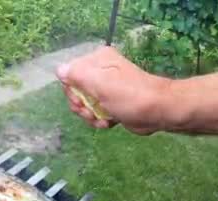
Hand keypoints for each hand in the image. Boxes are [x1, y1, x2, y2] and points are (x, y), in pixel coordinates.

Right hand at [56, 46, 171, 134]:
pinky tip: (108, 122)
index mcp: (97, 60)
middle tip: (92, 112)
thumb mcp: (99, 83)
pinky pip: (95, 111)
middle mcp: (100, 70)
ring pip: (84, 104)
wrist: (158, 111)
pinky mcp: (111, 102)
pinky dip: (99, 119)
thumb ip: (76, 74)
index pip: (69, 74)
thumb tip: (58, 70)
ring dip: (90, 116)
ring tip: (102, 119)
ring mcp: (106, 87)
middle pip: (75, 91)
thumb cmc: (129, 96)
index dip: (71, 91)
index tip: (81, 101)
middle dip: (81, 106)